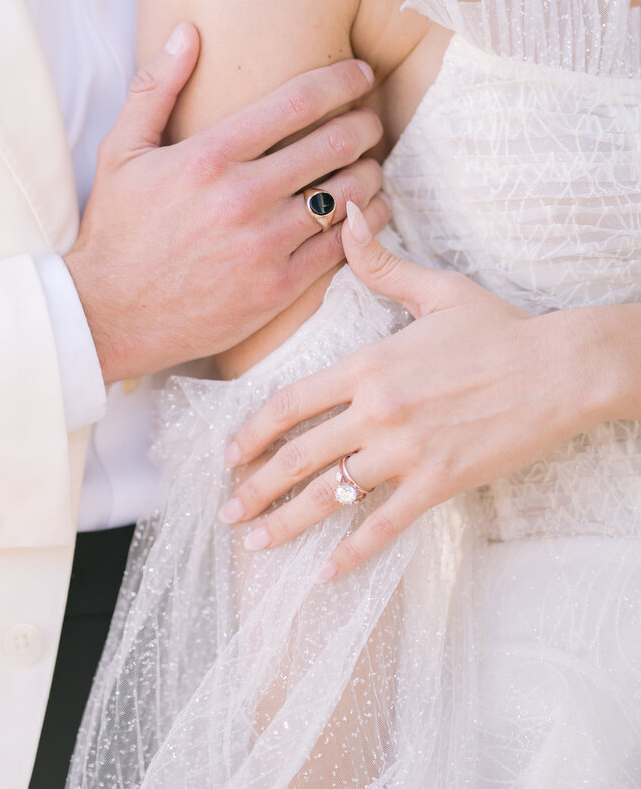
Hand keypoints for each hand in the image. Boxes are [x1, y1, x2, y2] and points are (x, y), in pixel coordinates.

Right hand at [65, 27, 389, 381]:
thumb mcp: (120, 151)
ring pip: (348, 195)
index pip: (296, 102)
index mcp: (208, 157)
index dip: (341, 81)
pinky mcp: (277, 289)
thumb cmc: (115, 230)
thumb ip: (156, 88)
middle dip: (365, 124)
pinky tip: (368, 210)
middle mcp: (242, 197)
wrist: (108, 315)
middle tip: (370, 121)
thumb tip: (188, 31)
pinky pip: (342, 247)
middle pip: (334, 143)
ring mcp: (264, 245)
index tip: (360, 73)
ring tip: (370, 165)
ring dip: (371, 173)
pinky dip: (365, 222)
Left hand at [220, 203, 606, 579]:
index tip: (228, 456)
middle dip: (255, 489)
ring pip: (331, 495)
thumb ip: (380, 264)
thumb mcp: (436, 290)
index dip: (251, 433)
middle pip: (297, 456)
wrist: (560, 369)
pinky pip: (385, 525)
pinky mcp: (440, 482)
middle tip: (228, 513)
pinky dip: (352, 553)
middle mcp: (377, 409)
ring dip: (287, 524)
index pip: (290, 403)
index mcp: (368, 364)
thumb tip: (347, 215)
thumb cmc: (498, 329)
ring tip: (256, 544)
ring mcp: (408, 450)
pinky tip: (324, 573)